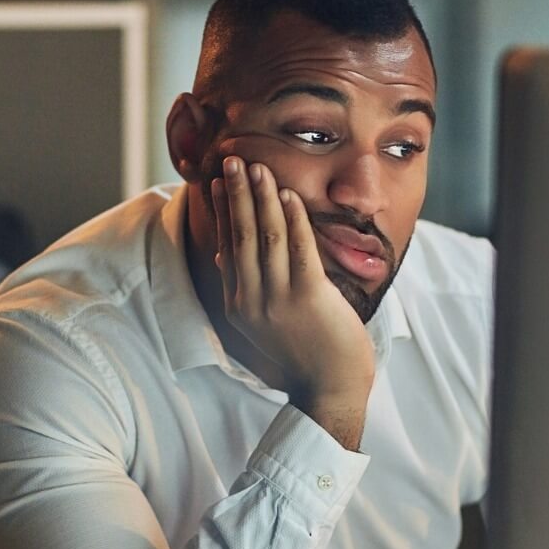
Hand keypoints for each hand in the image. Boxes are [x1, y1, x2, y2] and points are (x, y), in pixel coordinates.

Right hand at [210, 155, 374, 447]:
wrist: (330, 388)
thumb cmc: (302, 355)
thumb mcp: (261, 324)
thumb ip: (243, 290)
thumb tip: (223, 258)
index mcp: (238, 305)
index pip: (226, 247)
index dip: (221, 211)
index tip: (217, 182)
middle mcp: (251, 300)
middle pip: (240, 236)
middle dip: (235, 194)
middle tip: (231, 160)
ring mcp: (278, 300)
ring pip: (265, 237)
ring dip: (261, 198)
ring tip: (257, 168)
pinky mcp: (308, 297)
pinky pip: (297, 249)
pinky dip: (292, 218)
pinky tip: (286, 195)